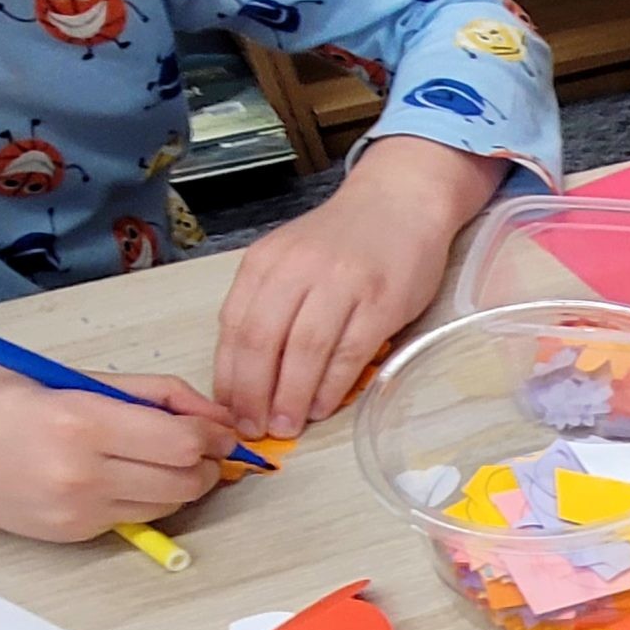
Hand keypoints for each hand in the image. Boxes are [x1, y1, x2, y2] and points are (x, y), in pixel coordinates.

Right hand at [0, 365, 229, 541]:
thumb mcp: (69, 376)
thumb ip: (148, 393)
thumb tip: (210, 412)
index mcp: (80, 423)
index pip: (183, 442)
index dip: (214, 434)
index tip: (221, 426)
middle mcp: (81, 474)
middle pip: (187, 479)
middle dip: (208, 461)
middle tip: (204, 442)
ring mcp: (77, 510)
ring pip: (170, 504)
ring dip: (184, 482)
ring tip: (164, 455)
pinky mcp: (73, 533)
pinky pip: (137, 517)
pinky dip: (149, 497)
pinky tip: (128, 473)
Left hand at [215, 137, 501, 440]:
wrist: (401, 201)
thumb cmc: (347, 239)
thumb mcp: (292, 258)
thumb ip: (269, 302)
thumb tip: (251, 370)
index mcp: (266, 261)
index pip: (235, 326)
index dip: (229, 376)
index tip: (228, 410)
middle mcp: (298, 270)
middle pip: (262, 342)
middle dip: (253, 394)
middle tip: (253, 428)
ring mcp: (341, 285)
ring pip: (303, 351)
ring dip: (291, 397)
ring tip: (286, 425)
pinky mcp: (381, 302)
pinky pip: (348, 353)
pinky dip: (331, 386)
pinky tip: (322, 407)